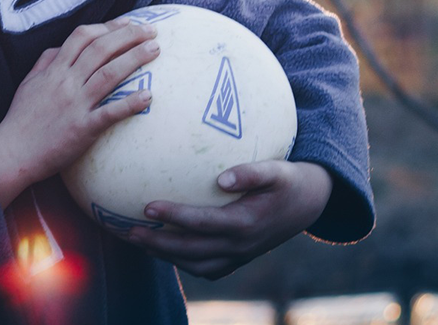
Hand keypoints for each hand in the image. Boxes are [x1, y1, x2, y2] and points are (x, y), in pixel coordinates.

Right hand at [0, 17, 158, 208]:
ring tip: (155, 49)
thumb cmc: (20, 119)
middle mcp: (66, 82)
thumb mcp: (28, 83)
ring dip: (134, 59)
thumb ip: (45, 62)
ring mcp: (75, 104)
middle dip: (128, 36)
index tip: (128, 22)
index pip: (82, 37)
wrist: (13, 152)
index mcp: (54, 70)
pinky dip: (130, 103)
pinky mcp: (82, 128)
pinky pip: (109, 113)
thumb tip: (60, 48)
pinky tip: (148, 96)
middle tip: (151, 30)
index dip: (107, 26)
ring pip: (108, 74)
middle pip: (100, 49)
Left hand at [124, 160, 333, 278]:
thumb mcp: (277, 170)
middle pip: (192, 251)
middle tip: (129, 230)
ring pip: (196, 265)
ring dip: (165, 255)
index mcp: (247, 223)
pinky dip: (181, 261)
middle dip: (159, 243)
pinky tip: (159, 246)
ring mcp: (240, 256)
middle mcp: (241, 245)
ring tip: (137, 240)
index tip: (147, 206)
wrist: (308, 204)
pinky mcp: (238, 259)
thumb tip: (221, 179)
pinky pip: (205, 268)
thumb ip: (252, 172)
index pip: (203, 223)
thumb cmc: (287, 180)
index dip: (174, 216)